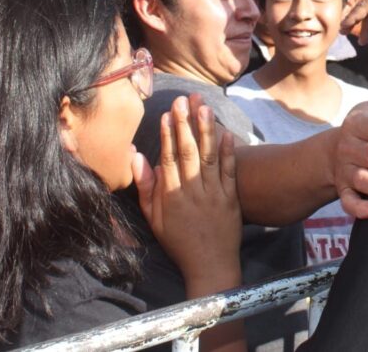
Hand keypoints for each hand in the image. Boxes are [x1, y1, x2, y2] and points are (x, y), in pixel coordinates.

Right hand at [133, 94, 241, 289]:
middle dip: (185, 124)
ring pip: (208, 157)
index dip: (167, 135)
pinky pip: (229, 171)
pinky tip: (227, 133)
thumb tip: (136, 159)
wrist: (210, 266)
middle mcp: (192, 193)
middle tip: (183, 100)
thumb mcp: (154, 220)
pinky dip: (228, 152)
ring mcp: (213, 194)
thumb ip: (146, 189)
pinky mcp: (231, 198)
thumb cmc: (178, 242)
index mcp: (171, 197)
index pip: (168, 159)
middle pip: (188, 153)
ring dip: (206, 131)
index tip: (166, 113)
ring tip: (204, 107)